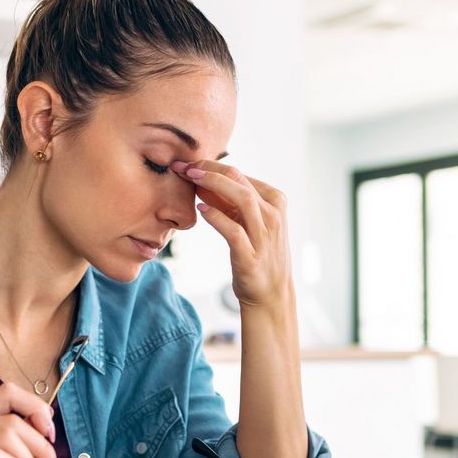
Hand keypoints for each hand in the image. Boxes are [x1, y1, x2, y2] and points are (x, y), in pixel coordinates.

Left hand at [170, 159, 293, 308]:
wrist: (271, 294)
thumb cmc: (257, 254)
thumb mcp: (248, 222)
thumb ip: (229, 202)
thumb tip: (202, 180)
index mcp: (274, 201)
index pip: (240, 173)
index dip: (211, 165)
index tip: (187, 163)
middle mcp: (273, 215)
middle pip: (239, 179)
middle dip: (208, 169)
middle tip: (183, 166)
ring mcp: (264, 235)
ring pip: (242, 198)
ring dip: (213, 184)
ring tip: (191, 179)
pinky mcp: (251, 256)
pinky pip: (234, 231)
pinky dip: (217, 217)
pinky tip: (201, 210)